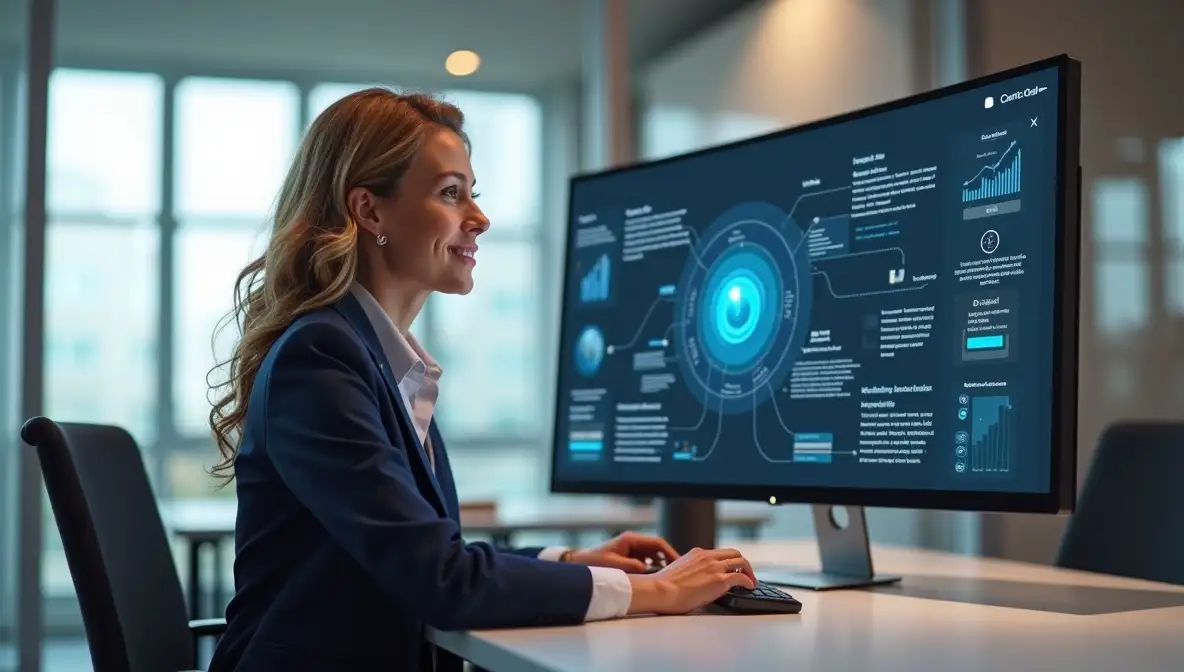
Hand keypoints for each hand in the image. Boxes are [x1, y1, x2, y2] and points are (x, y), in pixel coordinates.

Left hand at [567, 531, 679, 572]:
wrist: (578, 563)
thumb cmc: (594, 562)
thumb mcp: (615, 565)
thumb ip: (633, 566)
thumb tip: (649, 569)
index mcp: (631, 539)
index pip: (658, 543)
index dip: (671, 552)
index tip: (680, 563)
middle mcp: (633, 542)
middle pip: (658, 549)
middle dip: (669, 559)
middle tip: (679, 572)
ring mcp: (631, 549)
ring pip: (653, 556)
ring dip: (660, 565)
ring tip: (670, 577)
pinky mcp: (628, 556)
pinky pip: (645, 561)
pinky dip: (652, 568)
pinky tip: (655, 578)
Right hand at [625, 547, 755, 614]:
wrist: (660, 590)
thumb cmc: (664, 586)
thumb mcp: (679, 571)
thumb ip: (691, 571)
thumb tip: (696, 580)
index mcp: (697, 554)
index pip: (719, 553)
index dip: (729, 560)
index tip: (732, 568)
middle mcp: (707, 557)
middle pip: (734, 552)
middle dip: (743, 562)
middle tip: (746, 573)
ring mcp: (714, 567)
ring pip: (741, 561)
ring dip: (749, 571)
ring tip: (751, 581)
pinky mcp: (719, 580)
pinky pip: (741, 577)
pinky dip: (748, 581)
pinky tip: (750, 587)